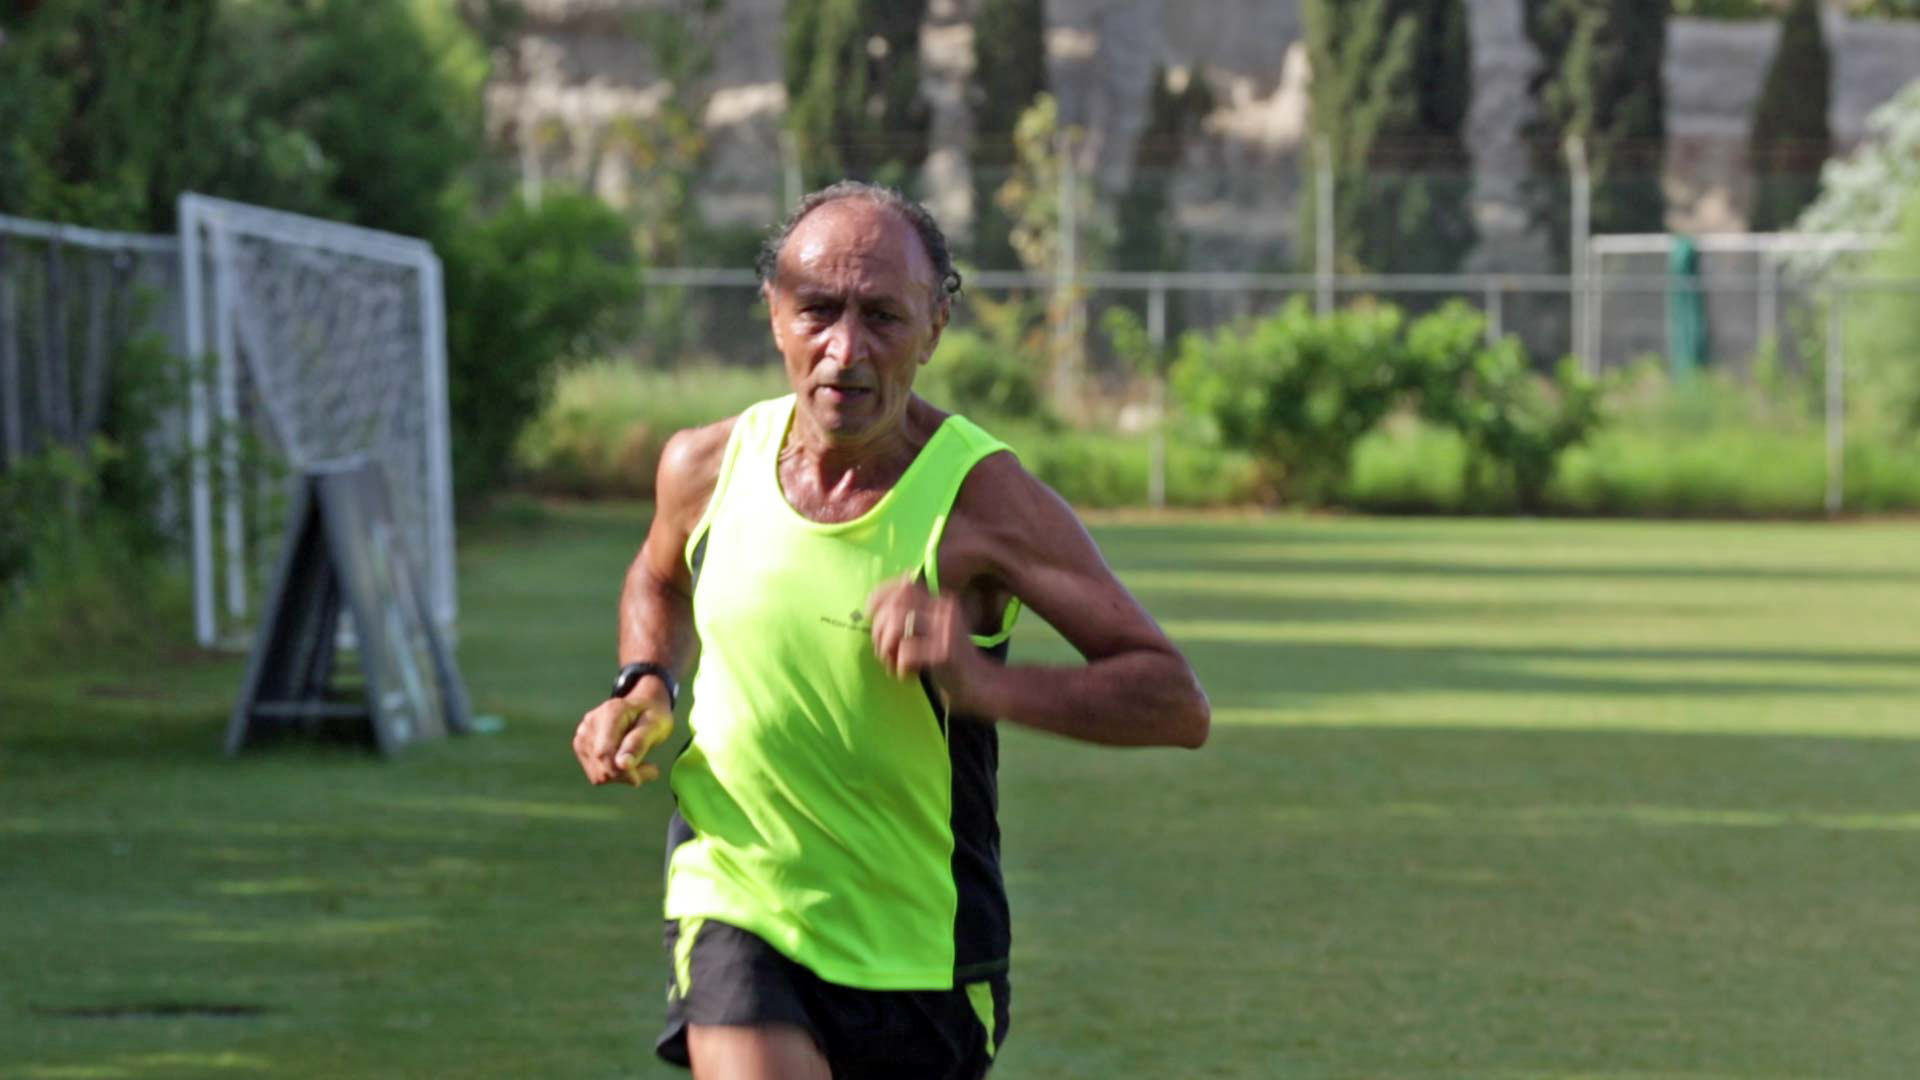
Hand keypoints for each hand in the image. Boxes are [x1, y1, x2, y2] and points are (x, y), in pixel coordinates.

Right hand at [573, 678, 674, 786]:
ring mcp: (582, 736)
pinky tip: (627, 764)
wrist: (640, 709)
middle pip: (603, 765)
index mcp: (611, 712)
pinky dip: (616, 775)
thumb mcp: (656, 725)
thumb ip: (639, 742)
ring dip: (623, 776)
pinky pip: (597, 775)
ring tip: (641, 763)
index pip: (605, 752)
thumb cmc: (652, 716)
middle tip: (652, 769)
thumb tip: (622, 765)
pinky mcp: (581, 748)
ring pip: (599, 774)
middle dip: (629, 774)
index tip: (651, 772)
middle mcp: (590, 723)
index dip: (623, 770)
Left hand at [866, 579, 988, 713]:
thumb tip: (873, 606)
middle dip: (879, 630)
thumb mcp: (933, 630)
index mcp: (941, 600)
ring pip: (897, 626)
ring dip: (886, 649)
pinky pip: (906, 653)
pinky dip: (899, 667)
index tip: (869, 614)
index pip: (903, 586)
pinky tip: (907, 676)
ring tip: (892, 664)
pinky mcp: (944, 653)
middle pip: (896, 606)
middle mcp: (945, 610)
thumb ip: (911, 616)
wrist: (980, 684)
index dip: (880, 597)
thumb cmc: (950, 658)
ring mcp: (946, 630)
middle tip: (883, 652)